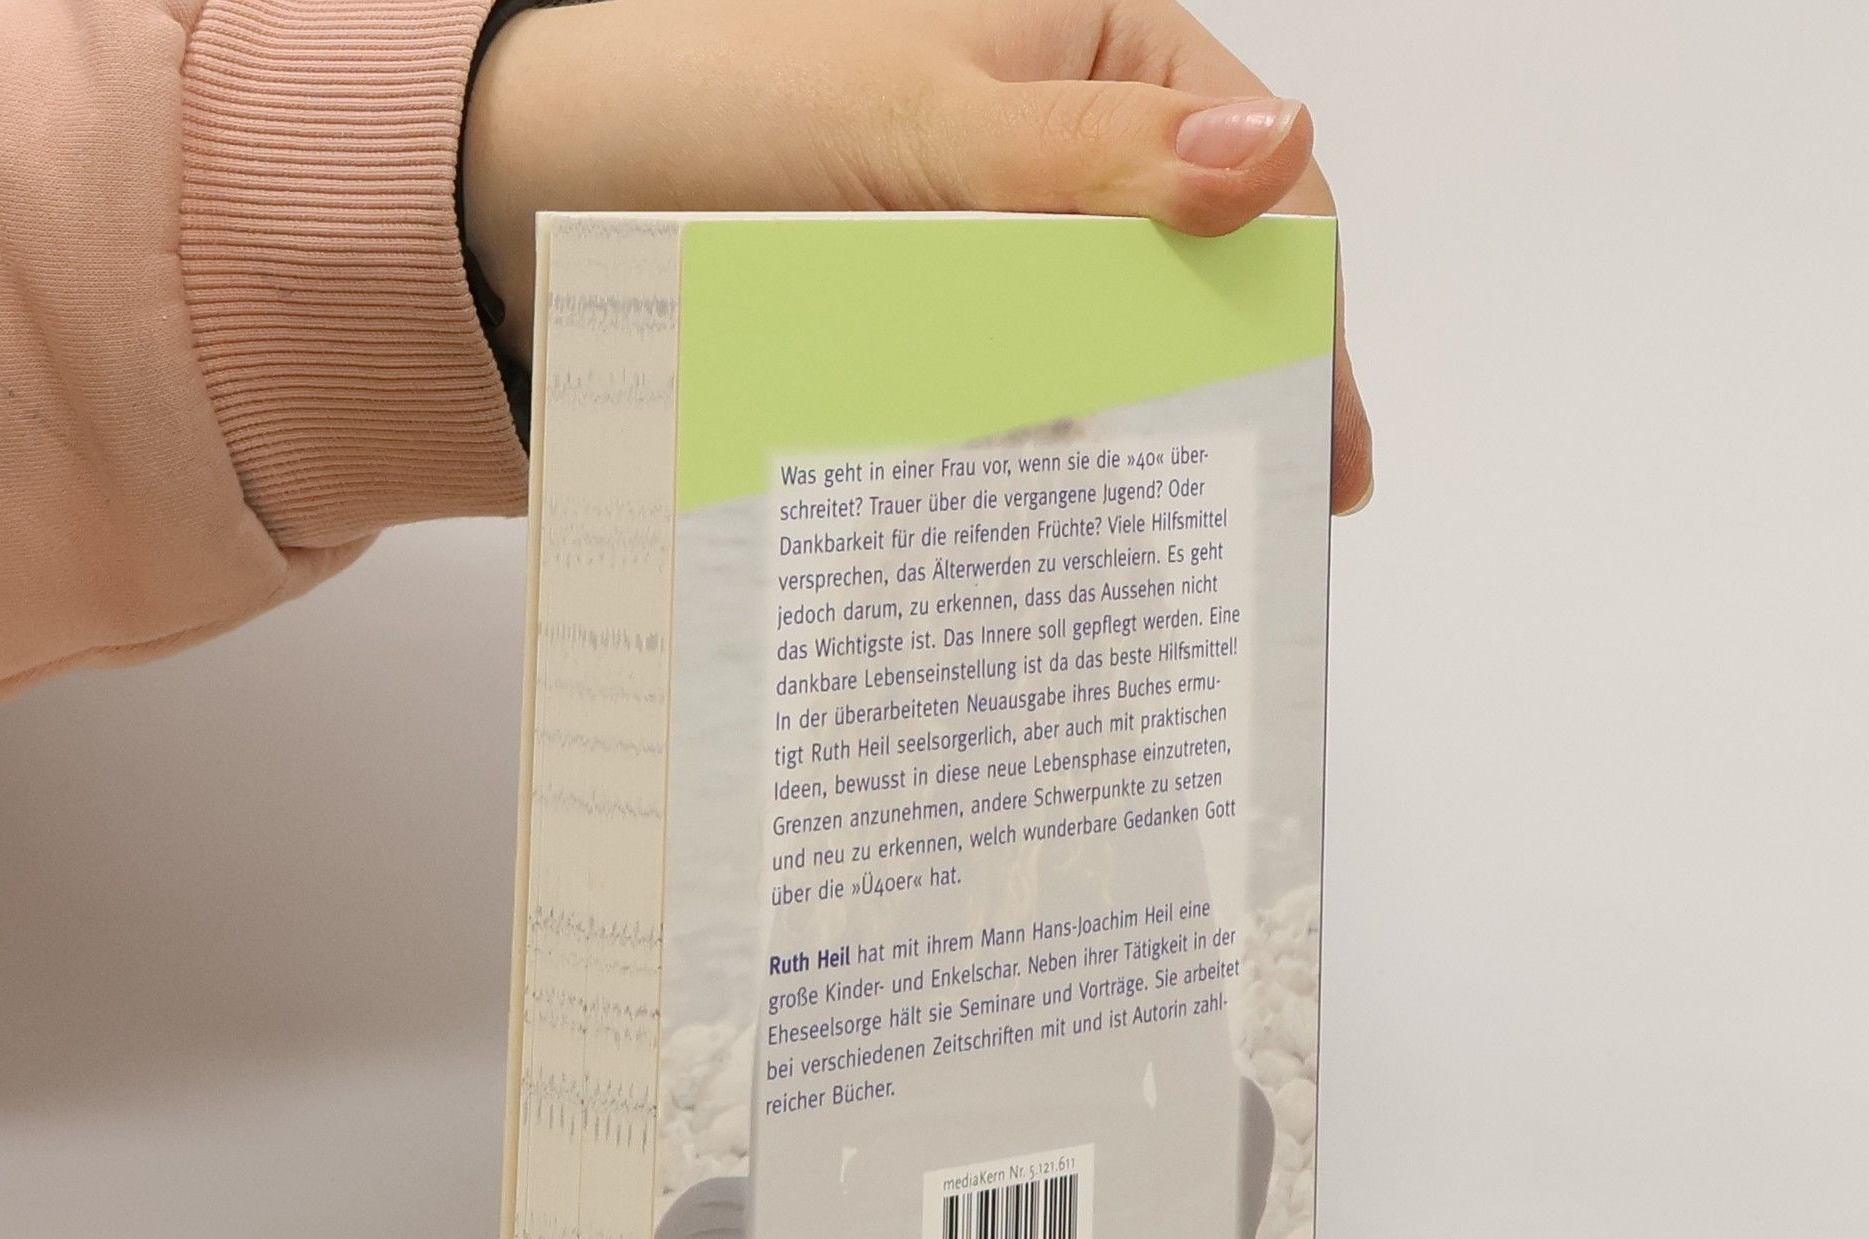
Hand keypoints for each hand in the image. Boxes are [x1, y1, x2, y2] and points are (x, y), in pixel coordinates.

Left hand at [464, 0, 1370, 512]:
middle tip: (1256, 536)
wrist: (549, 178)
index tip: (1320, 455)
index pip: (1254, 190)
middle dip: (1230, 402)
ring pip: (1108, 353)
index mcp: (1105, 53)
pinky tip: (1063, 526)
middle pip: (1194, 288)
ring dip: (1140, 444)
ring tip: (1170, 555)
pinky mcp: (938, 323)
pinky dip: (1044, 456)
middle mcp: (1069, 154)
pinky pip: (1019, 394)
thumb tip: (1274, 162)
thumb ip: (1088, 154)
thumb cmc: (728, 96)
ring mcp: (1001, 247)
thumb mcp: (919, 117)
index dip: (1298, 320)